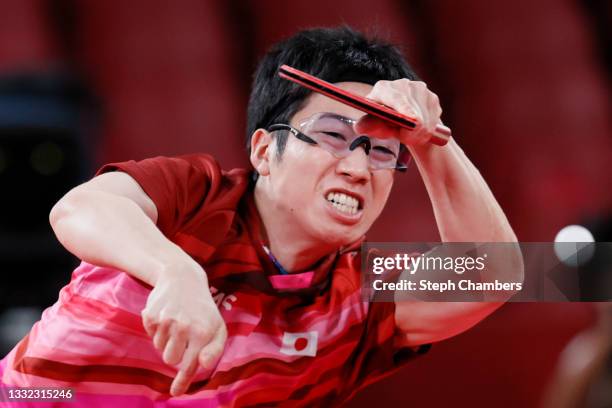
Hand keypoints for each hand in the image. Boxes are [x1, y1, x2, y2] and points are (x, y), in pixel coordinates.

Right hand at [141, 263, 226, 395]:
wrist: (183, 277)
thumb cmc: (203, 308)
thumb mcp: (217, 326)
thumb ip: (214, 349)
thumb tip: (202, 365)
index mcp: (203, 332)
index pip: (190, 364)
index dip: (182, 380)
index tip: (176, 392)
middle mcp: (184, 327)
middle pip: (170, 360)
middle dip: (175, 352)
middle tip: (183, 335)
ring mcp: (166, 320)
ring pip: (159, 348)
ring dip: (166, 340)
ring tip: (176, 322)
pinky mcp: (151, 315)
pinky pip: (150, 334)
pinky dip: (157, 329)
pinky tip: (166, 315)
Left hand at [358, 79, 443, 146]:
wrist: (403, 124)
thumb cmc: (384, 124)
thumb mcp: (375, 126)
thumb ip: (367, 126)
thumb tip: (358, 127)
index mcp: (383, 88)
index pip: (395, 96)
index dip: (404, 107)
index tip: (412, 120)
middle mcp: (402, 84)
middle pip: (412, 107)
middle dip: (413, 128)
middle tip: (408, 140)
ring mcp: (419, 89)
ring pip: (425, 115)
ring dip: (420, 131)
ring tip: (411, 137)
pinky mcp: (432, 97)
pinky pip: (434, 117)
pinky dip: (429, 128)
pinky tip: (420, 131)